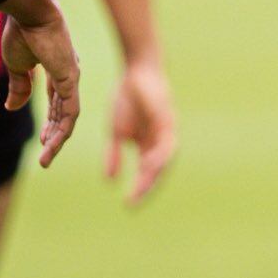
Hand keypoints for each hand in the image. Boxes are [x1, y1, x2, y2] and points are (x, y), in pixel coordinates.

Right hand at [0, 0, 79, 168]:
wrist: (28, 13)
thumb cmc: (21, 33)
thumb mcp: (17, 66)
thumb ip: (19, 87)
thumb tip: (14, 107)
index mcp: (55, 70)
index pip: (57, 102)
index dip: (51, 122)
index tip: (42, 139)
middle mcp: (67, 75)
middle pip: (64, 112)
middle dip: (55, 135)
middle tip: (46, 156)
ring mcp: (71, 78)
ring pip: (68, 117)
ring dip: (57, 139)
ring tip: (47, 159)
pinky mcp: (70, 79)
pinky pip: (70, 111)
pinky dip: (63, 130)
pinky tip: (53, 144)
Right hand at [105, 57, 175, 205]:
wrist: (135, 72)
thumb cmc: (126, 100)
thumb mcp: (116, 132)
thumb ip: (114, 155)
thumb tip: (110, 180)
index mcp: (148, 144)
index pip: (147, 171)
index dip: (140, 187)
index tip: (129, 204)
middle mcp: (160, 140)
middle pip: (158, 169)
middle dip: (148, 186)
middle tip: (134, 202)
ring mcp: (166, 129)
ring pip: (165, 158)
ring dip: (154, 173)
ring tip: (142, 187)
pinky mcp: (168, 119)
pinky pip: (167, 141)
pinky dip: (159, 154)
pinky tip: (149, 165)